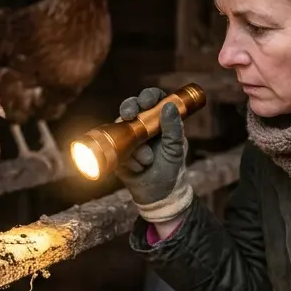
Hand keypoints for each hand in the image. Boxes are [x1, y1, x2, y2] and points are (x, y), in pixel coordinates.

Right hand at [114, 88, 192, 222]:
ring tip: (147, 160)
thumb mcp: (176, 148)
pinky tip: (138, 168)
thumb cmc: (170, 168)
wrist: (157, 193)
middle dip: (128, 108)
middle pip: (131, 107)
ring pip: (120, 127)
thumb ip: (174, 128)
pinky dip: (128, 159)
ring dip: (134, 145)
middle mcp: (141, 125)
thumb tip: (169, 106)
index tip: (146, 102)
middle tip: (129, 115)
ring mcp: (127, 137)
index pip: (152, 100)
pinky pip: (115, 147)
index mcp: (158, 120)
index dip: (147, 96)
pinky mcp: (116, 150)